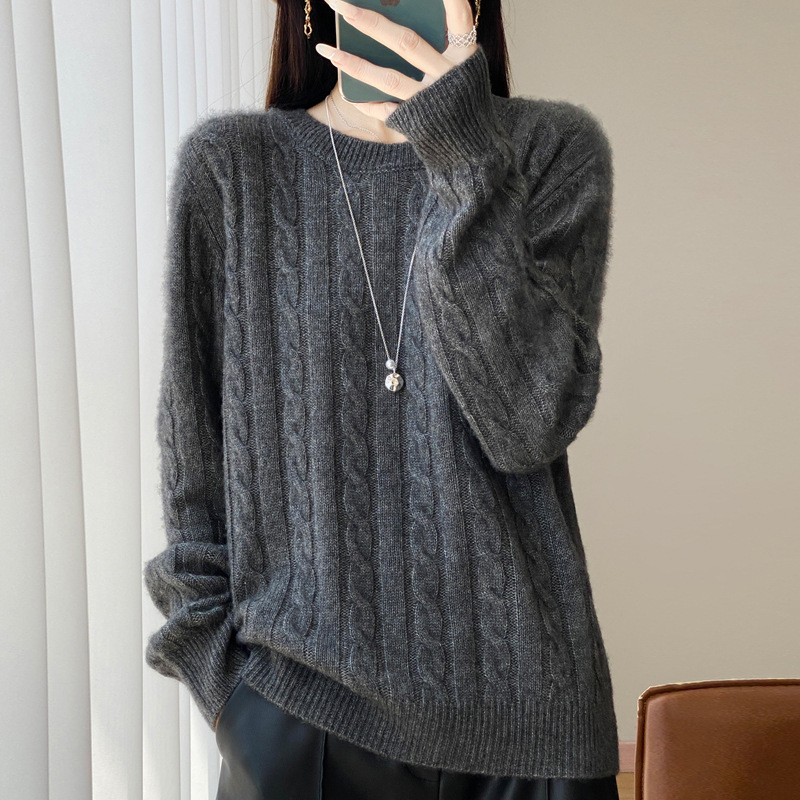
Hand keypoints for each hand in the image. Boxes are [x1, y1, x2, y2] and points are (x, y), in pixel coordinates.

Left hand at [316, 0, 478, 121]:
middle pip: (406, 43)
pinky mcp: (418, 124)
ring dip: (354, 63)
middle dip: (369, 22)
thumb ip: (441, 43)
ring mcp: (430, 102)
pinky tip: (349, 95)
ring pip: (389, 79)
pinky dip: (368, 103)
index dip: (449, 1)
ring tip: (325, 49)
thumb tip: (397, 18)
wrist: (475, 145)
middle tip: (338, 3)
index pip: (459, 21)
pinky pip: (387, 112)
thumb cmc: (463, 96)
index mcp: (464, 58)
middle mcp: (447, 78)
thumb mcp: (463, 67)